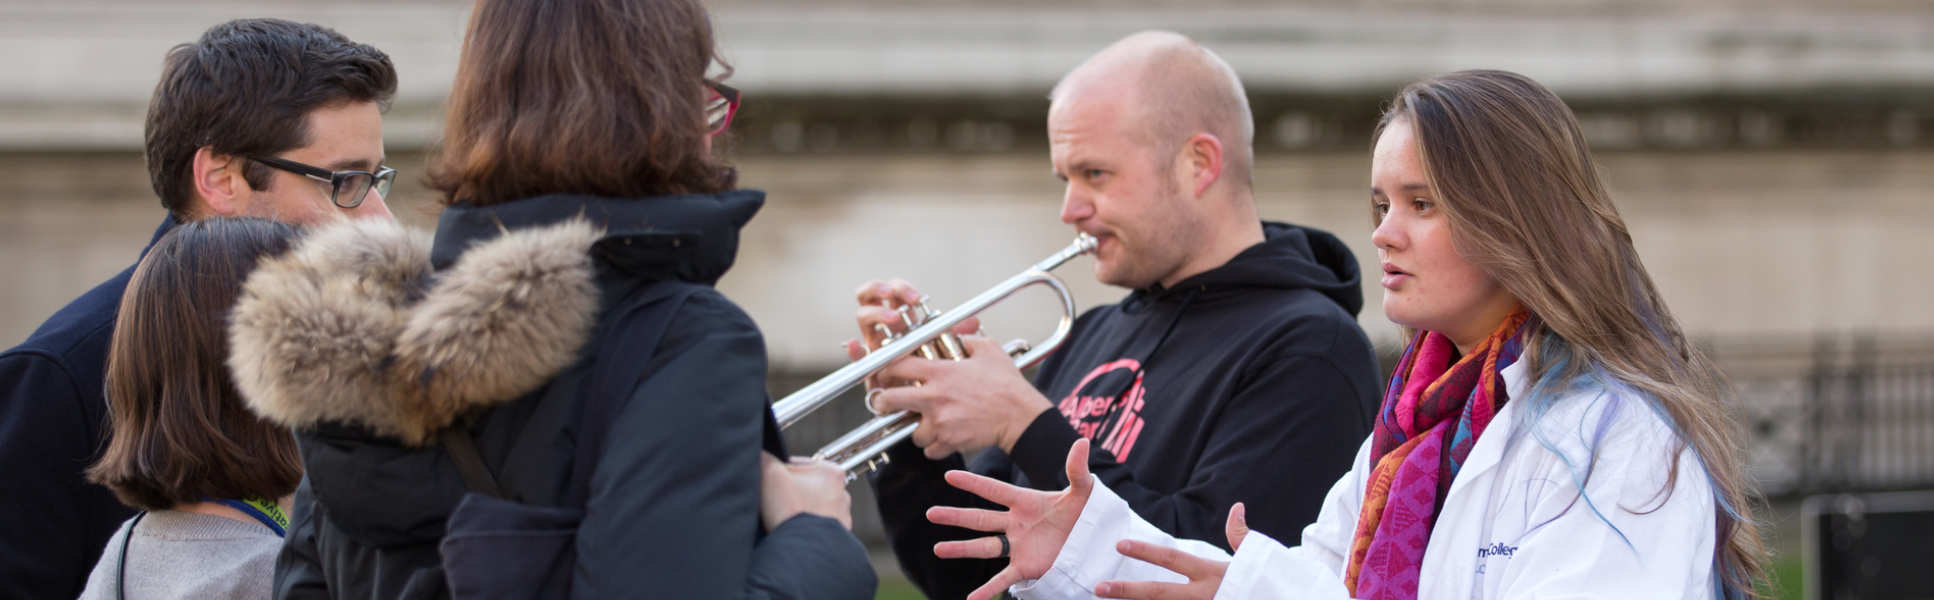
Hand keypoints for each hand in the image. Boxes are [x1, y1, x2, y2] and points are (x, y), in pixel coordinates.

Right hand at [758, 454, 852, 530]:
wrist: (802, 548)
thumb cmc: (790, 510)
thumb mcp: (770, 474)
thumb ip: (765, 458)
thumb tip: (761, 453)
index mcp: (832, 472)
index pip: (800, 465)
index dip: (781, 473)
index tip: (773, 485)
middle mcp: (843, 493)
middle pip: (809, 487)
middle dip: (794, 493)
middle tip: (778, 502)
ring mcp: (842, 517)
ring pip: (815, 507)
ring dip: (802, 511)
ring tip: (787, 518)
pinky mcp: (838, 537)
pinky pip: (819, 527)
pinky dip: (808, 527)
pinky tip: (795, 530)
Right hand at [844, 279, 979, 389]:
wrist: (929, 402)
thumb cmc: (936, 371)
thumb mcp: (948, 349)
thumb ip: (957, 335)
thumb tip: (973, 323)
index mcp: (902, 317)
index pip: (893, 293)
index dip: (900, 289)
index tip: (916, 298)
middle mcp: (884, 327)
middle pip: (871, 296)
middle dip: (880, 290)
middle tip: (894, 295)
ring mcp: (874, 344)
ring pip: (863, 317)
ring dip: (876, 313)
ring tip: (893, 318)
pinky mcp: (870, 366)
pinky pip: (858, 357)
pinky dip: (854, 350)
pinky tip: (857, 345)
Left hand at [860, 335, 1052, 457]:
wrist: (1020, 416)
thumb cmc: (1006, 385)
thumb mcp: (988, 351)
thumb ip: (968, 339)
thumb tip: (958, 334)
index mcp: (940, 372)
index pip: (896, 366)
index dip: (885, 368)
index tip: (884, 373)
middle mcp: (934, 397)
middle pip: (888, 400)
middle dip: (883, 402)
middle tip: (886, 403)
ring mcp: (939, 421)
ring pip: (910, 431)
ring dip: (917, 429)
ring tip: (929, 424)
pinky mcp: (948, 441)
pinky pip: (929, 449)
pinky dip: (934, 446)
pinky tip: (944, 437)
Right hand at [926, 439, 1095, 599]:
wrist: (1098, 541)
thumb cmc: (1090, 512)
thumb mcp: (1084, 490)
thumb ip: (1077, 468)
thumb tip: (1081, 440)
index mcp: (1026, 501)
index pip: (994, 489)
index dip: (972, 482)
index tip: (948, 475)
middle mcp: (1016, 523)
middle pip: (980, 518)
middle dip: (956, 516)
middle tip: (931, 513)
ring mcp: (1019, 546)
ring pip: (984, 546)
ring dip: (961, 548)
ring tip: (938, 549)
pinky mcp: (1027, 566)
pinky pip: (1003, 578)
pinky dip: (987, 590)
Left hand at [1093, 503, 1249, 599]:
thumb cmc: (1271, 586)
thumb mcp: (1256, 560)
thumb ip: (1241, 536)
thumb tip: (1237, 508)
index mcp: (1212, 574)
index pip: (1173, 559)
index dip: (1146, 552)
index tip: (1120, 545)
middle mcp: (1203, 596)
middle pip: (1158, 594)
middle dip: (1126, 592)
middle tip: (1098, 588)